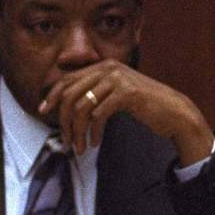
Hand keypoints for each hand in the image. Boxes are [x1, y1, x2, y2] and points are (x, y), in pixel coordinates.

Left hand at [39, 59, 213, 164]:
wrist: (172, 111)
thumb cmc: (140, 105)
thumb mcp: (112, 94)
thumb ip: (91, 93)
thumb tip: (61, 105)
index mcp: (102, 67)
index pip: (66, 80)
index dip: (51, 96)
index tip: (42, 111)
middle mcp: (108, 68)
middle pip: (70, 95)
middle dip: (64, 121)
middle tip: (66, 141)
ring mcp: (118, 79)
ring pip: (82, 108)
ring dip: (78, 132)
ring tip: (80, 147)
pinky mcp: (127, 92)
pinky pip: (98, 115)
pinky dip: (94, 132)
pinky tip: (95, 143)